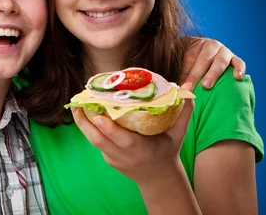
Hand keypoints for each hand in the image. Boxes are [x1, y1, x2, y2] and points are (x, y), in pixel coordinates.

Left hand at [72, 85, 194, 184]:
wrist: (159, 179)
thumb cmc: (168, 151)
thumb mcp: (179, 134)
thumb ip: (183, 112)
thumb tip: (188, 87)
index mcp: (141, 149)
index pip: (122, 141)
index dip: (109, 129)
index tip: (99, 116)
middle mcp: (124, 156)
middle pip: (100, 140)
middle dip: (86, 123)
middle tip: (78, 102)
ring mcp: (114, 158)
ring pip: (94, 141)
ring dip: (83, 123)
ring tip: (76, 104)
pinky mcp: (107, 158)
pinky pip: (96, 141)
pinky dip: (89, 128)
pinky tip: (85, 113)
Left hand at [180, 37, 245, 88]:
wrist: (208, 50)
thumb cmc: (192, 59)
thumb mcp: (183, 61)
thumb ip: (181, 72)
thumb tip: (176, 89)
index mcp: (195, 45)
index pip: (189, 59)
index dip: (185, 73)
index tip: (183, 87)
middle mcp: (211, 46)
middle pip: (203, 60)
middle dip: (197, 74)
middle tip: (191, 87)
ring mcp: (224, 51)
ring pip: (220, 61)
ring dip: (213, 73)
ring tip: (207, 85)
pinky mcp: (235, 58)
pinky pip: (239, 62)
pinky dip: (239, 69)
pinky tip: (238, 77)